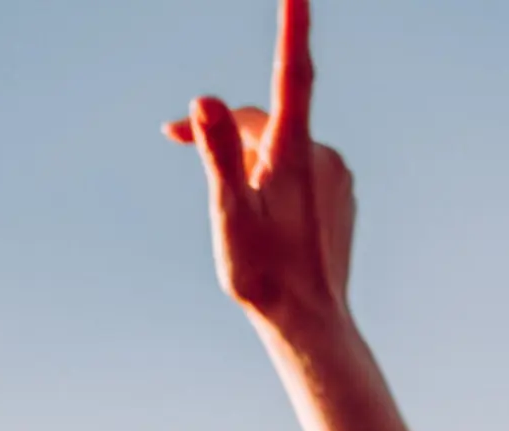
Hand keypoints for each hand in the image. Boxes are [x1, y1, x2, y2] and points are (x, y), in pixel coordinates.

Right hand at [167, 0, 356, 337]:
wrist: (311, 324)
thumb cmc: (265, 274)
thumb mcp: (229, 213)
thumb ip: (219, 154)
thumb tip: (204, 102)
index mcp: (296, 152)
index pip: (292, 73)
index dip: (293, 24)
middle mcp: (324, 155)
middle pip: (263, 120)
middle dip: (220, 127)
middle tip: (169, 140)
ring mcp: (335, 176)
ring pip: (277, 147)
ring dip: (244, 158)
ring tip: (228, 204)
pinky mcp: (339, 196)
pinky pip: (295, 170)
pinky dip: (268, 176)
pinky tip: (260, 218)